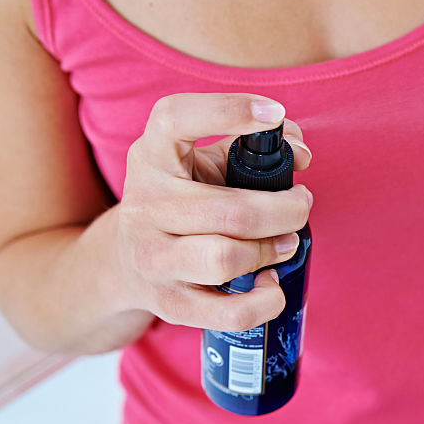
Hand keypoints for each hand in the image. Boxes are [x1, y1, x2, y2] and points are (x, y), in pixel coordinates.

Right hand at [113, 93, 312, 330]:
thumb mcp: (204, 163)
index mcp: (151, 157)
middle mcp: (144, 204)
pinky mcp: (168, 303)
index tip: (274, 115)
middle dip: (286, 209)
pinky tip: (271, 284)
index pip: (174, 118)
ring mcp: (152, 257)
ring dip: (272, 250)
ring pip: (227, 258)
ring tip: (286, 242)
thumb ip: (252, 147)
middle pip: (233, 210)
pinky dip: (263, 301)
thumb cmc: (183, 201)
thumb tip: (301, 154)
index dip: (228, 110)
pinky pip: (227, 312)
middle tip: (300, 206)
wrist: (123, 262)